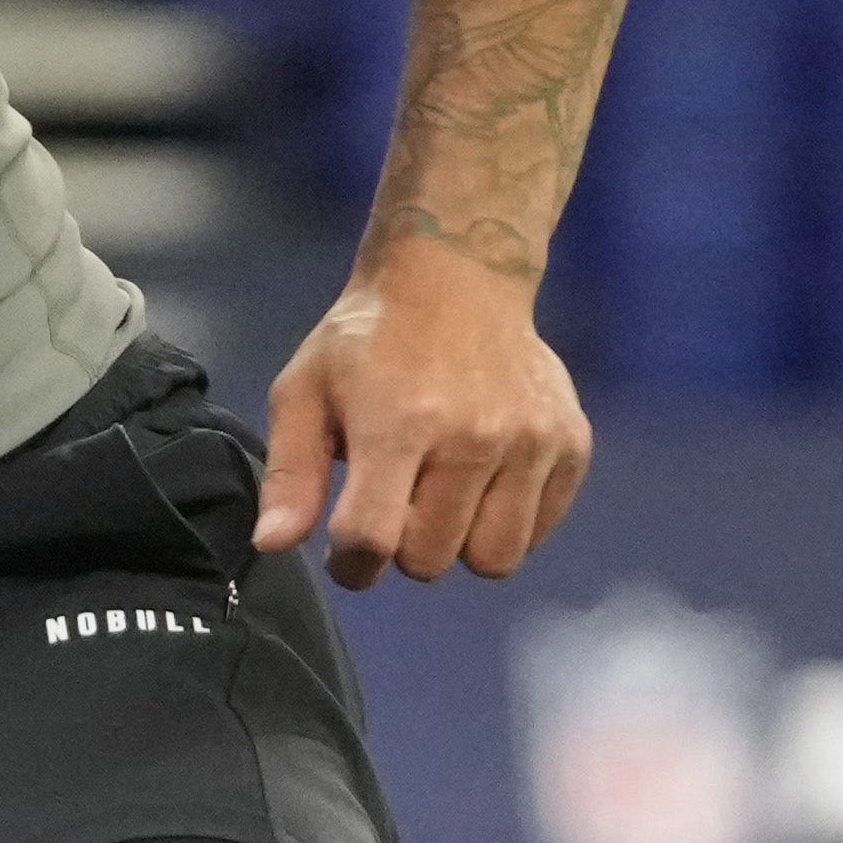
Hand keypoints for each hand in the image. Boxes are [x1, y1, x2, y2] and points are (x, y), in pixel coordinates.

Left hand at [255, 251, 591, 588]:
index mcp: (398, 424)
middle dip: (404, 547)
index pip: (372, 539)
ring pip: (493, 559)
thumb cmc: (369, 339)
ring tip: (442, 499)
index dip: (351, 566)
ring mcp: (530, 442)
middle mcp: (472, 438)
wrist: (457, 276)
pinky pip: (539, 531)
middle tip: (397, 502)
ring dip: (460, 544)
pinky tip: (485, 483)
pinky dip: (509, 524)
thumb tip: (271, 544)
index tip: (345, 552)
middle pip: (431, 560)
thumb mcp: (304, 391)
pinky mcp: (571, 443)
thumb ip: (291, 473)